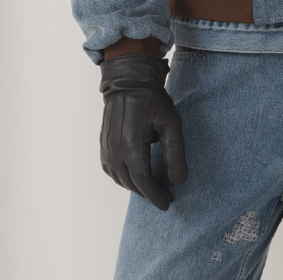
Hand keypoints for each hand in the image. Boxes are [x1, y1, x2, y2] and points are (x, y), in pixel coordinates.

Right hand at [99, 53, 187, 209]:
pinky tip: (134, 176)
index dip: (155, 195)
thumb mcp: (171, 122)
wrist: (129, 80)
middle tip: (165, 196)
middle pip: (131, 183)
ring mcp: (106, 147)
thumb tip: (179, 181)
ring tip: (152, 188)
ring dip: (135, 187)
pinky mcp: (103, 143)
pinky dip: (122, 177)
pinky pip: (110, 169)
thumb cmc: (152, 98)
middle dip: (148, 193)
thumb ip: (176, 153)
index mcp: (131, 146)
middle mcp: (114, 150)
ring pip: (119, 178)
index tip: (167, 203)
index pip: (143, 181)